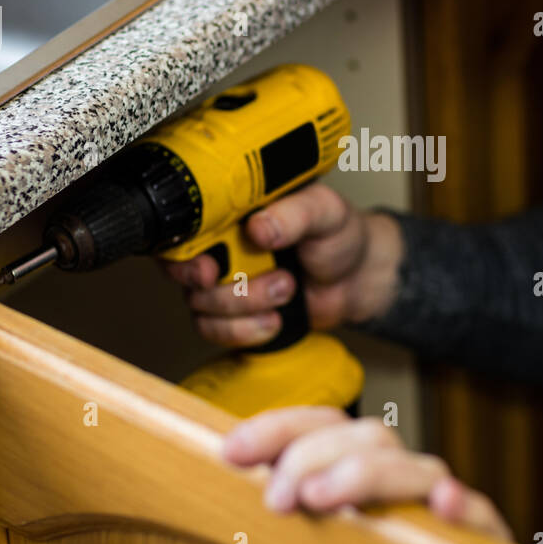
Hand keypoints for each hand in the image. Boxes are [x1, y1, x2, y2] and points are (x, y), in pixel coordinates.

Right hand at [162, 183, 402, 348]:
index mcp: (233, 211)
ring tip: (287, 289)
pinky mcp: (233, 313)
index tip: (210, 269)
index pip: (185, 230)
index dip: (186, 255)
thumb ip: (295, 214)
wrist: (357, 279)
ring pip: (201, 305)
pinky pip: (214, 331)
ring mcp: (225, 280)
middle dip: (224, 287)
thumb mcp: (325, 212)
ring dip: (246, 306)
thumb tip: (259, 226)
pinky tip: (274, 320)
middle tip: (263, 281)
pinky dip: (245, 331)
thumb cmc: (339, 236)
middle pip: (185, 273)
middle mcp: (220, 245)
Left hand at [224, 405, 513, 540]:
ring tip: (323, 497)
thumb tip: (237, 486)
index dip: (278, 429)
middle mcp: (396, 486)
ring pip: (418, 466)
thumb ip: (281, 522)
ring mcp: (438, 510)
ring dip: (368, 473)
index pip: (321, 427)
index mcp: (352, 478)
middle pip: (367, 435)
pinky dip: (462, 505)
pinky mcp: (480, 541)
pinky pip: (479, 514)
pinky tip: (440, 506)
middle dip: (314, 455)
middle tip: (277, 499)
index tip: (231, 452)